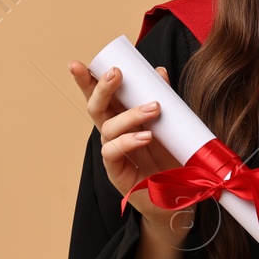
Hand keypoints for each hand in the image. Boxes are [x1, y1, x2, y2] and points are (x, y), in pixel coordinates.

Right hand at [68, 59, 190, 237]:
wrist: (181, 195)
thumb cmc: (172, 157)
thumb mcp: (170, 124)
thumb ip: (164, 99)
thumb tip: (159, 72)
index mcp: (122, 117)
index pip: (102, 96)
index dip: (87, 80)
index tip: (77, 63)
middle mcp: (114, 133)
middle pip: (96, 107)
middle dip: (101, 88)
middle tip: (116, 73)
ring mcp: (113, 152)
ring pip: (108, 127)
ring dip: (130, 114)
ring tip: (153, 108)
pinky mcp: (116, 172)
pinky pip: (113, 152)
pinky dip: (128, 141)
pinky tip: (145, 137)